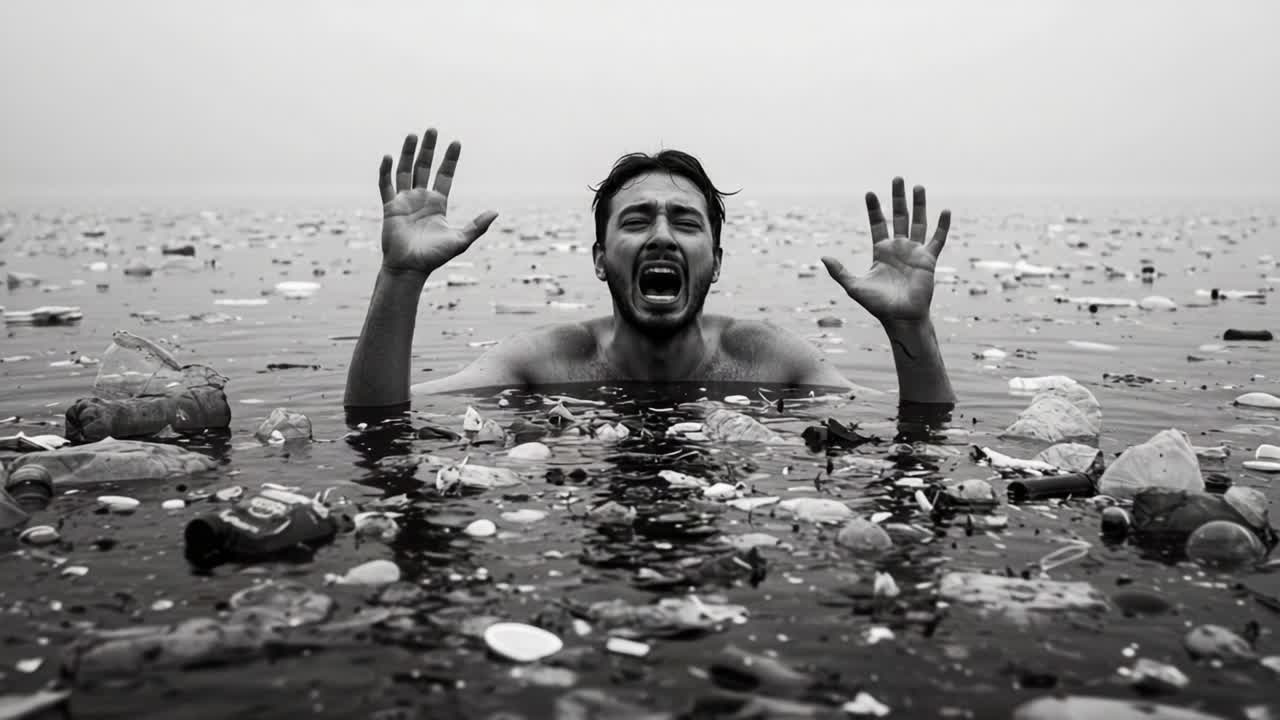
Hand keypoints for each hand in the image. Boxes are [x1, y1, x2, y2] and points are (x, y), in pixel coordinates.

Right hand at [377, 128, 497, 274]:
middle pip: (424, 167)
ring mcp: (404, 201)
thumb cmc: (435, 257)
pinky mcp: (390, 207)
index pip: (444, 175)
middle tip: (432, 129)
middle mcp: (420, 198)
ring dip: (408, 153)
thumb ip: (477, 226)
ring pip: (405, 171)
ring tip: (412, 135)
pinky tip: (389, 156)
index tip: (456, 142)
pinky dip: (386, 171)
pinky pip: (386, 186)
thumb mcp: (461, 239)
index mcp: (437, 203)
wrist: (410, 268)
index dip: (450, 159)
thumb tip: (496, 212)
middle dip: (428, 148)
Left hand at [821, 177, 949, 323]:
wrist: (901, 318)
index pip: (878, 224)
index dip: (874, 209)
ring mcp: (915, 252)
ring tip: (918, 186)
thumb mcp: (854, 286)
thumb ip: (840, 271)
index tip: (870, 193)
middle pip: (899, 216)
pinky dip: (942, 226)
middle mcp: (899, 248)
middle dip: (898, 198)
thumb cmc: (878, 305)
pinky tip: (945, 211)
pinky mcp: (928, 260)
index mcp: (881, 251)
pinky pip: (937, 239)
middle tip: (897, 178)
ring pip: (918, 222)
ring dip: (919, 204)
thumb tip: (823, 257)